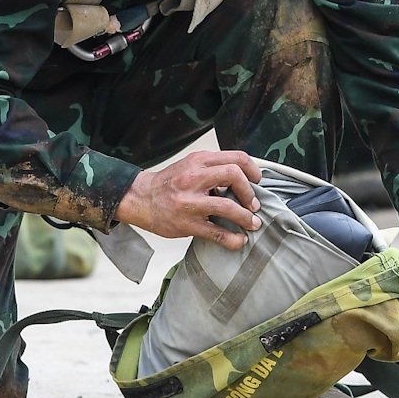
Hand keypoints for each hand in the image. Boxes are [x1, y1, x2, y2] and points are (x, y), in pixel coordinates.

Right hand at [115, 150, 261, 248]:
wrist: (141, 199)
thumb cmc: (169, 183)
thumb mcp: (190, 165)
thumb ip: (214, 168)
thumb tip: (244, 179)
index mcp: (198, 161)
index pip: (236, 158)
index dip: (253, 170)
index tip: (257, 181)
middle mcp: (194, 178)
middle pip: (234, 176)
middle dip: (250, 192)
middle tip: (254, 205)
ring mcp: (190, 202)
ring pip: (228, 206)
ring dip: (246, 217)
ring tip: (252, 223)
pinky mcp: (188, 224)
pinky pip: (217, 233)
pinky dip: (233, 239)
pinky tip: (239, 239)